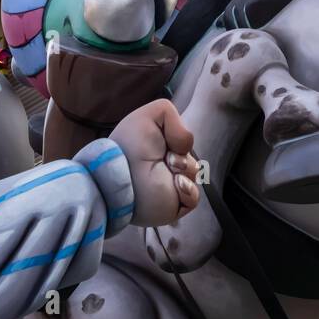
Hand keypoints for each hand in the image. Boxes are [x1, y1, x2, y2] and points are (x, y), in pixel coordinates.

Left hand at [109, 99, 199, 226]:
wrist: (122, 179)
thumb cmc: (131, 146)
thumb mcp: (149, 115)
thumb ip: (171, 114)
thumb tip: (185, 145)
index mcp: (159, 148)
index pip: (184, 141)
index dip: (180, 140)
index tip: (169, 142)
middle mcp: (165, 166)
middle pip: (192, 157)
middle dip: (183, 155)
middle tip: (167, 158)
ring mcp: (170, 185)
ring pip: (196, 175)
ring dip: (185, 169)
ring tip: (168, 169)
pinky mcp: (174, 204)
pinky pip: (194, 197)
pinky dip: (188, 190)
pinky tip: (176, 184)